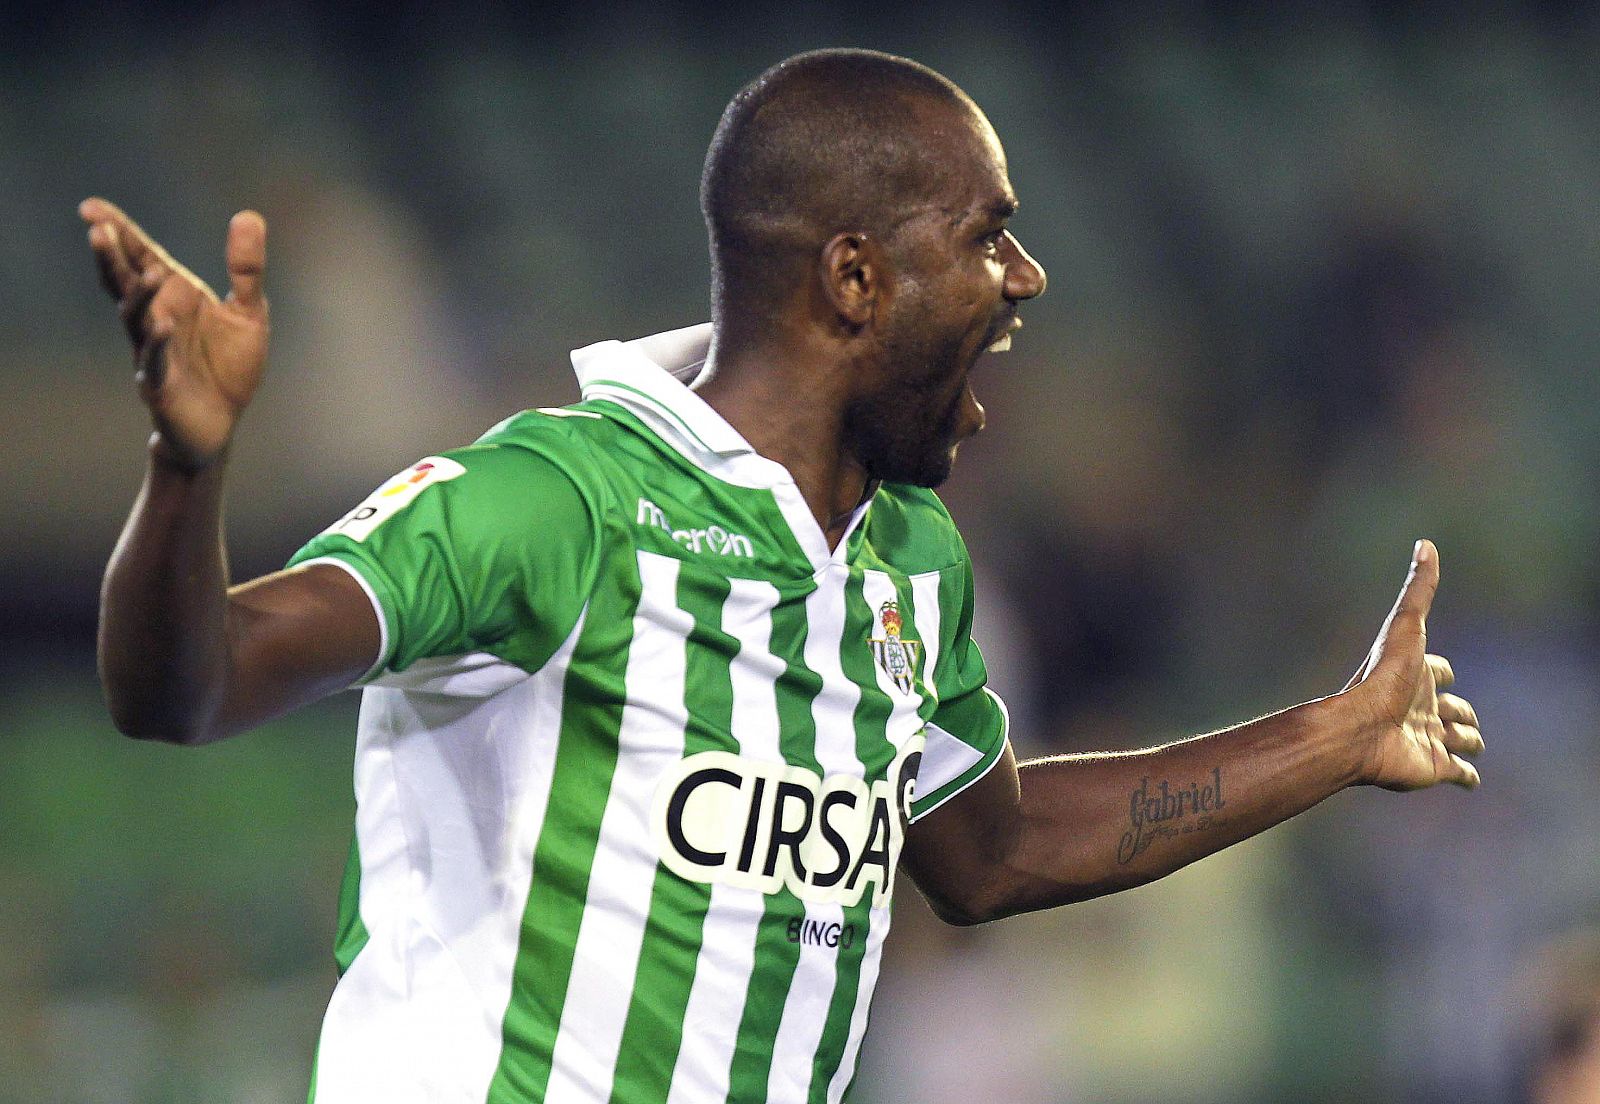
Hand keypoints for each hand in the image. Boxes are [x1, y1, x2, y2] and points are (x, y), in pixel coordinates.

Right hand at [81, 198, 268, 468]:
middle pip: (126, 283)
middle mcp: (155, 317)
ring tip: (150, 272)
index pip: (142, 257)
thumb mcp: (248, 312)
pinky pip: (155, 359)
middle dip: (112, 258)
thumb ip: (247, 269)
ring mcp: (153, 350)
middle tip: (97, 229)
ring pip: (135, 318)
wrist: (223, 422)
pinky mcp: (160, 383)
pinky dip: (158, 342)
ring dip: (138, 296)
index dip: (119, 233)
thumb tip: (248, 215)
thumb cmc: (229, 366)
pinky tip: (163, 323)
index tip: (91, 207)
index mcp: (174, 296)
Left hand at [1344, 539, 1483, 790]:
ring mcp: (1429, 738)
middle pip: (1451, 707)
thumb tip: (1426, 544)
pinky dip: (1466, 776)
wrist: (1360, 732)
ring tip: (1463, 740)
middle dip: (1459, 709)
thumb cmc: (1381, 679)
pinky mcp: (1436, 767)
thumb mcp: (1405, 627)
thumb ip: (1418, 589)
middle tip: (1455, 713)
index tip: (1442, 671)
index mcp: (1416, 677)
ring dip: (1466, 739)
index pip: (1438, 670)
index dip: (1442, 670)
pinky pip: (1459, 774)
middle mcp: (1421, 707)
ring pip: (1459, 739)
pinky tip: (1468, 777)